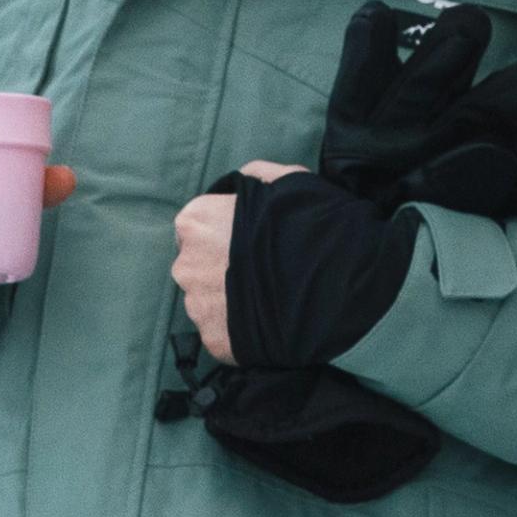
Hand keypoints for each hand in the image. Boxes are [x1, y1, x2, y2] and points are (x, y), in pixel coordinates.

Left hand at [172, 162, 303, 360]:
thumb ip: (256, 177)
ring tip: (269, 299)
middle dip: (222, 269)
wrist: (330, 282)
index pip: (196, 227)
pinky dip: (240, 330)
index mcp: (195, 221)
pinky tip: (269, 322)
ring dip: (230, 301)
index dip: (223, 233)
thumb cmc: (307, 224)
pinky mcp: (213, 339)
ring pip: (207, 302)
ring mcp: (197, 305)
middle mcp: (185, 263)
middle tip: (261, 271)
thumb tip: (244, 181)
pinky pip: (222, 333)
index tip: (247, 241)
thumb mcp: (287, 180)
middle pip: (198, 266)